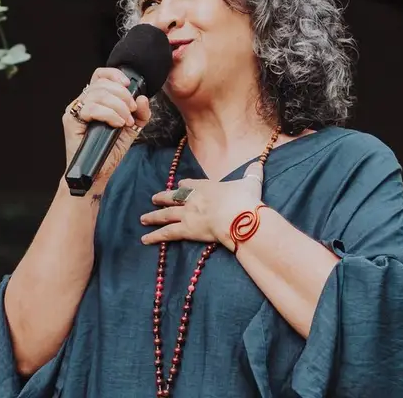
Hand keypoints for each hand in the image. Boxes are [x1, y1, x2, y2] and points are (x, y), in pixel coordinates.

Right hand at [62, 68, 151, 190]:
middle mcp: (84, 101)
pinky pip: (90, 108)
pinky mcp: (71, 120)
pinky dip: (108, 114)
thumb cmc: (109, 150)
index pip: (101, 75)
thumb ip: (140, 113)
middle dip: (122, 95)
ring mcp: (76, 110)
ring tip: (125, 121)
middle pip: (102, 83)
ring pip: (97, 94)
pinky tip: (117, 124)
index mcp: (96, 99)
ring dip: (117, 106)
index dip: (115, 74)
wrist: (97, 172)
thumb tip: (142, 98)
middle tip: (131, 111)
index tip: (129, 85)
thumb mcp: (132, 129)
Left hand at [140, 161, 264, 250]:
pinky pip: (166, 233)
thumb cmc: (245, 199)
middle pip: (174, 197)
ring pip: (166, 214)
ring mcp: (187, 213)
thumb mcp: (250, 182)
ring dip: (153, 216)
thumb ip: (253, 172)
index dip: (184, 186)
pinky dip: (155, 237)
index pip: (190, 184)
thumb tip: (259, 162)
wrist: (238, 216)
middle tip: (154, 199)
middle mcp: (193, 198)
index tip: (179, 186)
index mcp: (207, 186)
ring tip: (143, 218)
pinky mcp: (186, 229)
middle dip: (163, 198)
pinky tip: (144, 239)